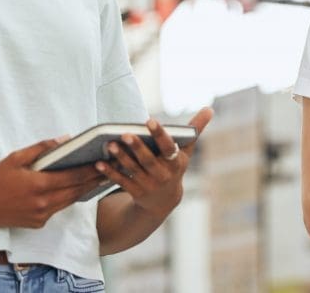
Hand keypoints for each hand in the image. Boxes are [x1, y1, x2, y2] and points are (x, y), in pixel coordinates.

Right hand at [0, 138, 105, 228]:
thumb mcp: (16, 157)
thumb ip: (41, 148)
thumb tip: (64, 139)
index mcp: (39, 185)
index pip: (73, 177)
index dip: (91, 170)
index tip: (105, 162)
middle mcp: (43, 203)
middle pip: (76, 191)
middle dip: (93, 180)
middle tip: (110, 170)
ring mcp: (41, 216)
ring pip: (69, 202)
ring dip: (83, 190)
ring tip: (98, 179)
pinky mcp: (38, 223)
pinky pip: (58, 209)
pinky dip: (67, 199)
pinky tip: (75, 190)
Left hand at [96, 108, 213, 217]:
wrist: (165, 200)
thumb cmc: (175, 166)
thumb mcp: (186, 150)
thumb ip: (195, 129)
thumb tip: (209, 108)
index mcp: (176, 162)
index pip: (168, 147)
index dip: (160, 134)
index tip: (149, 120)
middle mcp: (163, 175)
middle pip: (148, 160)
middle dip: (137, 147)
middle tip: (125, 133)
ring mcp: (149, 185)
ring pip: (133, 170)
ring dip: (121, 158)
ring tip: (109, 144)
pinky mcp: (135, 192)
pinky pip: (121, 181)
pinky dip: (110, 172)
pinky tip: (99, 162)